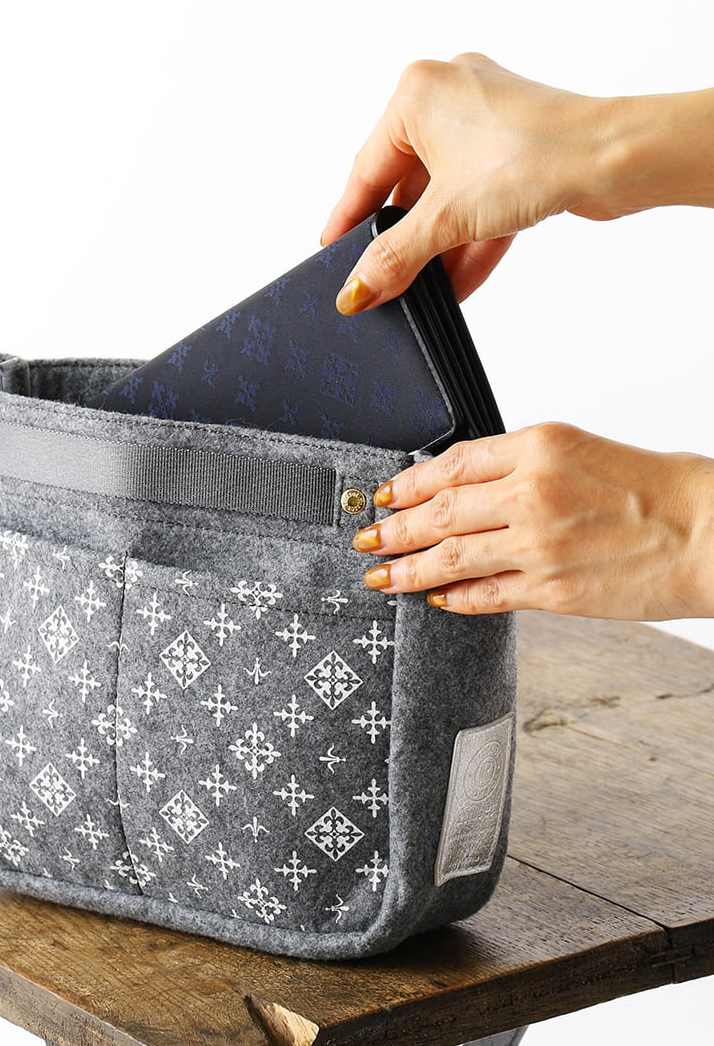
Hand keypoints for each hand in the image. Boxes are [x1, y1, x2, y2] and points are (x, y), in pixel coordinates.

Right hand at [321, 52, 635, 310]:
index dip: (349, 222)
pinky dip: (468, 240)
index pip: (366, 171)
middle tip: (380, 282)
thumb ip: (394, 259)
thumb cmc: (539, 154)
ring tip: (420, 293)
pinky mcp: (517, 150)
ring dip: (437, 249)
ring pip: (446, 198)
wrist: (618, 158)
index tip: (333, 256)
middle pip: (407, 188)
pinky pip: (478, 201)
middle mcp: (450, 98)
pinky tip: (456, 283)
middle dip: (402, 242)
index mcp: (418, 93)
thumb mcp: (446, 218)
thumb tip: (355, 291)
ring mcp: (487, 123)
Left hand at [349, 422, 713, 620]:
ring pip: (449, 556)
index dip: (408, 483)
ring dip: (406, 569)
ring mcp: (538, 544)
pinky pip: (483, 595)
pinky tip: (433, 599)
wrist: (710, 531)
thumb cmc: (654, 487)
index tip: (385, 494)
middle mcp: (531, 492)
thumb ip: (520, 465)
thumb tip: (462, 488)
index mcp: (538, 446)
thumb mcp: (579, 450)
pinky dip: (452, 598)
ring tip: (379, 575)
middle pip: (438, 511)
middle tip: (366, 538)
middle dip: (393, 529)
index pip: (451, 464)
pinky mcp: (551, 590)